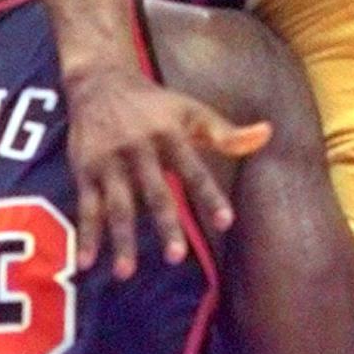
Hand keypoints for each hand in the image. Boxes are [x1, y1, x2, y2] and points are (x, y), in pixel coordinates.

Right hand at [67, 67, 269, 278]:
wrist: (100, 81)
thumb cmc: (155, 104)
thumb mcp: (191, 111)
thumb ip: (227, 133)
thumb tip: (267, 134)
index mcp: (169, 134)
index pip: (194, 169)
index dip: (210, 194)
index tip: (227, 222)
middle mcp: (139, 148)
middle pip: (154, 190)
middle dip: (164, 222)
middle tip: (175, 257)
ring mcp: (110, 161)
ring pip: (118, 204)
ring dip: (121, 238)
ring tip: (126, 273)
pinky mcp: (86, 170)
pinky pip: (86, 206)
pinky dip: (86, 235)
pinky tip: (86, 263)